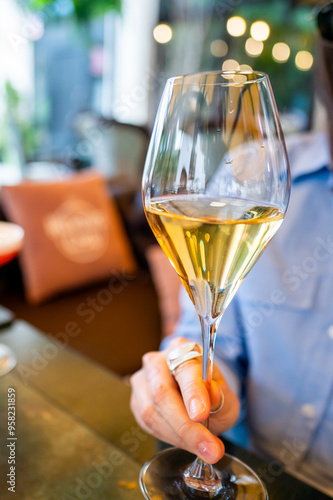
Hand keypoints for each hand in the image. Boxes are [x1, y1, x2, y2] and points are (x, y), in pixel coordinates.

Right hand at [130, 337, 239, 463]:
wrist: (197, 397)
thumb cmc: (211, 393)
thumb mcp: (226, 395)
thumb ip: (221, 396)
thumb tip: (211, 395)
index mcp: (184, 350)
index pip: (185, 368)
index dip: (193, 392)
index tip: (201, 414)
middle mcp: (158, 361)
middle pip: (162, 392)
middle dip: (186, 426)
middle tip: (209, 448)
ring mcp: (143, 379)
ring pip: (151, 411)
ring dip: (179, 437)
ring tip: (204, 448)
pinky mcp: (136, 400)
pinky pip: (146, 423)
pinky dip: (169, 438)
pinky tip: (186, 442)